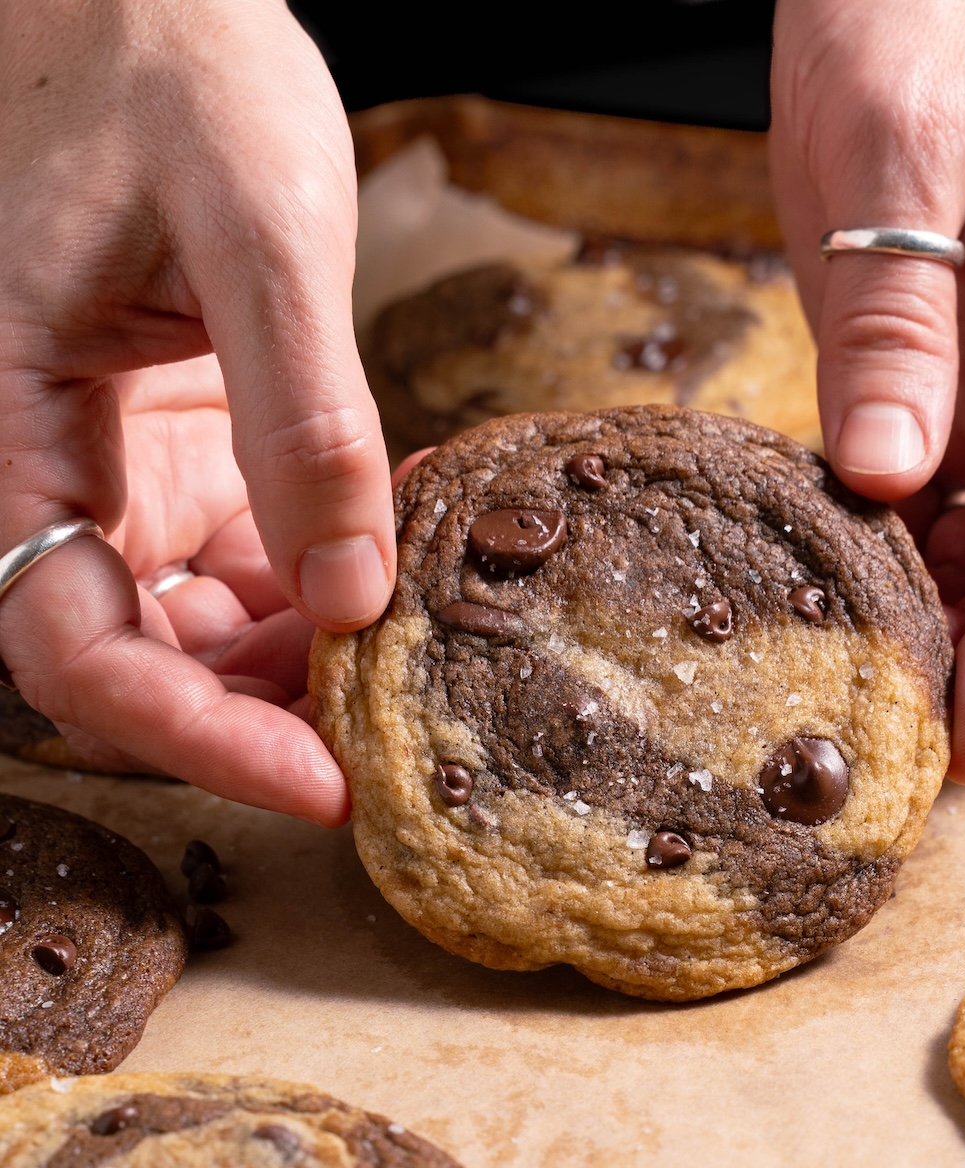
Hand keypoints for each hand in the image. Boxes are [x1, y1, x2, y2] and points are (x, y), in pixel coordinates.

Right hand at [0, 0, 395, 823]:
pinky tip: (403, 578)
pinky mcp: (192, 463)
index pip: (73, 647)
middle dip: (256, 723)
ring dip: (298, 672)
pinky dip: (324, 598)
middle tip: (392, 744)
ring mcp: (125, 480)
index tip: (318, 782)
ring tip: (415, 660)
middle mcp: (56, 477)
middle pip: (136, 669)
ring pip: (196, 638)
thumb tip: (347, 592)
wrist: (152, 4)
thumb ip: (301, 414)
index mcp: (12, 426)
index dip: (189, 737)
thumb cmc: (172, 71)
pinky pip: (250, 574)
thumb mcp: (256, 229)